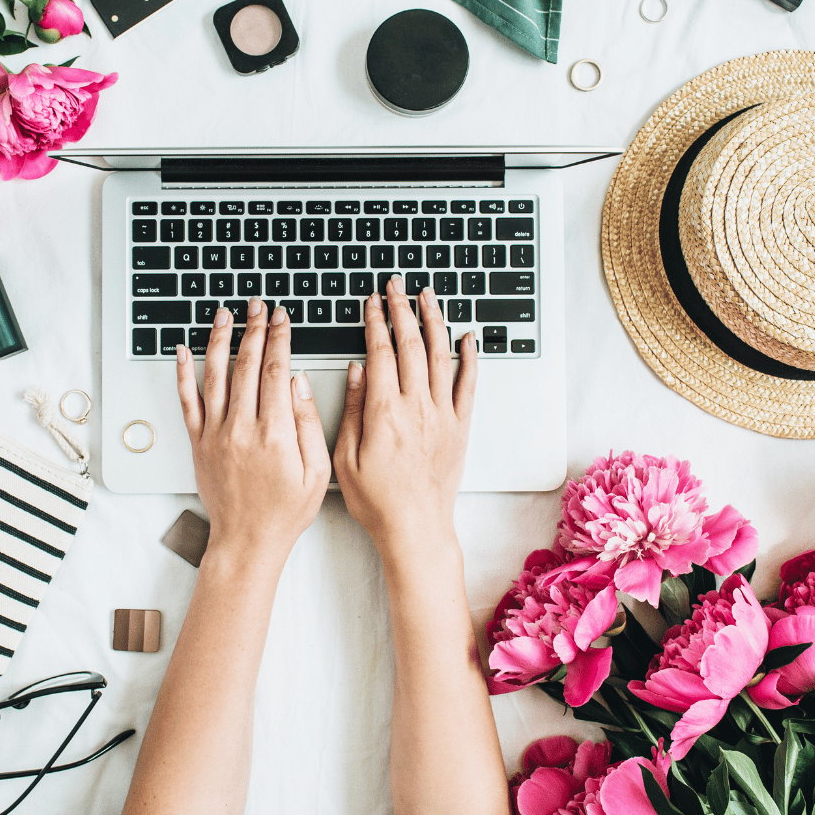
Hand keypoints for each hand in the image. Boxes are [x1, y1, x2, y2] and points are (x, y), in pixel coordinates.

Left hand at [177, 299, 330, 563]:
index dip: (279, 338)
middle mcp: (241, 428)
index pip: (276, 371)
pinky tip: (184, 351)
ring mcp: (216, 434)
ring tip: (224, 315)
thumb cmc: (285, 511)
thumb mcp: (317, 472)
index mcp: (274, 433)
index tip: (281, 318)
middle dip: (254, 330)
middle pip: (246, 365)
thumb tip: (298, 383)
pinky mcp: (199, 442)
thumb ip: (308, 423)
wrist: (247, 541)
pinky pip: (187, 401)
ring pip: (215, 375)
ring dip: (219, 340)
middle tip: (258, 307)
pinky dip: (183, 374)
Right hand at [333, 276, 476, 557]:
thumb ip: (352, 409)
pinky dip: (469, 357)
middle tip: (396, 286)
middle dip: (402, 309)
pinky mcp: (460, 426)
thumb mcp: (345, 457)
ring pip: (440, 356)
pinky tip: (467, 337)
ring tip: (427, 297)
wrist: (415, 527)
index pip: (380, 352)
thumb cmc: (377, 500)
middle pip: (410, 345)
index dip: (375, 321)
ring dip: (434, 321)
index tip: (371, 302)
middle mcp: (417, 407)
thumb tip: (357, 370)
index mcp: (385, 412)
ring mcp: (442, 415)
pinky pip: (468, 384)